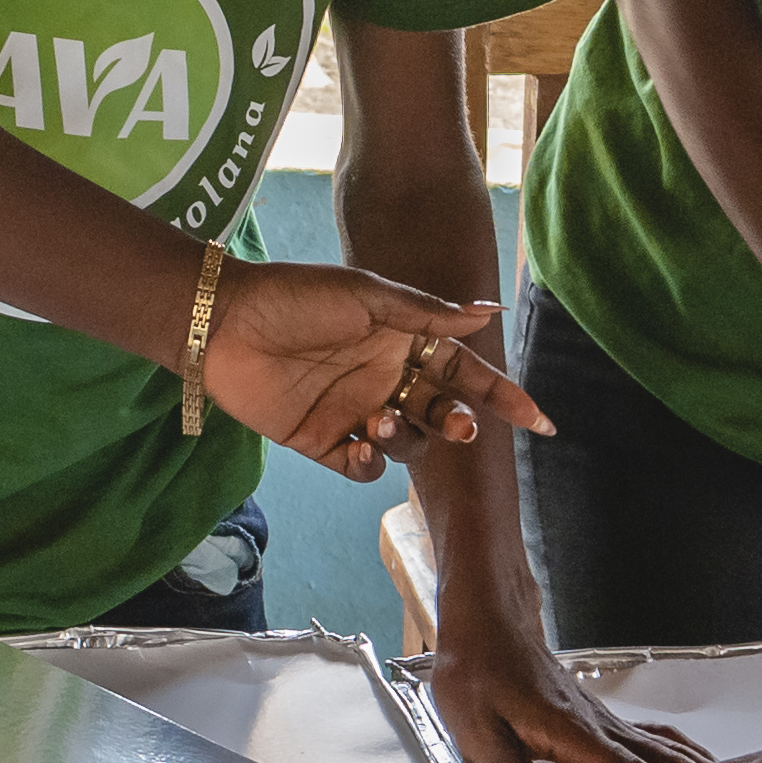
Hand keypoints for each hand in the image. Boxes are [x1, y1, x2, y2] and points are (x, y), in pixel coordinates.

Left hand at [200, 262, 544, 476]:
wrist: (223, 321)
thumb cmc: (295, 296)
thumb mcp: (366, 295)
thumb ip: (426, 314)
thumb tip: (489, 313)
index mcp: (403, 342)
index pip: (464, 372)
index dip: (502, 395)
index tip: (538, 420)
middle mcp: (386, 380)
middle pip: (441, 412)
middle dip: (458, 422)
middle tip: (459, 426)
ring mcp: (356, 413)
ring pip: (407, 443)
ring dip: (407, 437)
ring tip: (382, 419)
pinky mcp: (322, 442)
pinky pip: (362, 466)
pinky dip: (371, 462)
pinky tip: (362, 444)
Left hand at [429, 621, 708, 762]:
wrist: (485, 624)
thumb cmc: (476, 671)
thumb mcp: (472, 727)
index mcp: (567, 731)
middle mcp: (593, 723)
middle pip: (656, 757)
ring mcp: (599, 717)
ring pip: (659, 744)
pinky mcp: (595, 715)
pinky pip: (648, 735)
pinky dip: (675, 749)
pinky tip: (687, 758)